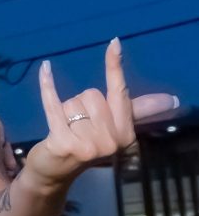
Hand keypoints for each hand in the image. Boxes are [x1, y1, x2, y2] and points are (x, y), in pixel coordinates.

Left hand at [28, 39, 177, 186]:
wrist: (56, 172)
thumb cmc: (84, 144)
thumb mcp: (111, 128)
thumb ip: (136, 110)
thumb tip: (170, 99)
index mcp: (125, 133)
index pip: (120, 92)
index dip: (115, 66)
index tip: (114, 42)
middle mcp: (111, 139)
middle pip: (91, 95)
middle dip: (80, 104)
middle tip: (77, 125)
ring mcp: (88, 144)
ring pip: (72, 102)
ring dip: (64, 111)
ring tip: (65, 129)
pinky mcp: (63, 142)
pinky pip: (53, 103)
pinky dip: (48, 85)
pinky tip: (46, 68)